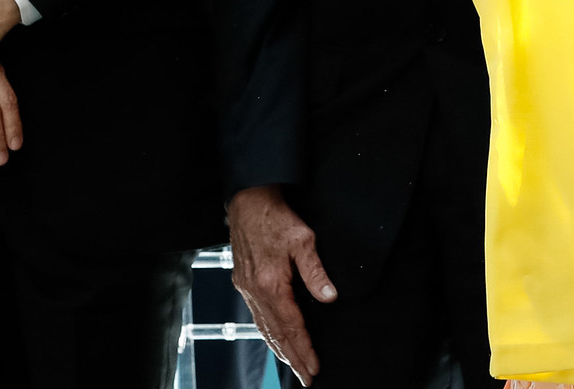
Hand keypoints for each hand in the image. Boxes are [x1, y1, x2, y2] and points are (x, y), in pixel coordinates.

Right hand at [229, 185, 335, 386]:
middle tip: (306, 377)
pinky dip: (266, 333)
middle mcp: (255, 292)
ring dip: (278, 349)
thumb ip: (316, 272)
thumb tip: (330, 298)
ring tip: (292, 365)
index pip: (291, 326)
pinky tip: (274, 339)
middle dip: (291, 358)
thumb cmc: (277, 218)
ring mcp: (246, 289)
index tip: (314, 368)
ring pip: (263, 328)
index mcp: (271, 285)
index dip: (304, 349)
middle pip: (275, 334)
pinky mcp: (243, 282)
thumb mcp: (304, 240)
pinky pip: (255, 316)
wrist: (249, 202)